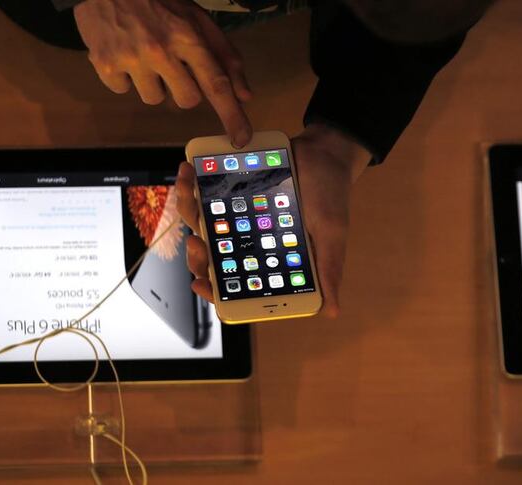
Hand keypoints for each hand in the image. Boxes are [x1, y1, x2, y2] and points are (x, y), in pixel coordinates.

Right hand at [74, 0, 252, 146]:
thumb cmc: (160, 1)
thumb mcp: (197, 19)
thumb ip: (224, 56)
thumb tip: (244, 95)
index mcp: (188, 36)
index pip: (216, 84)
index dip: (231, 114)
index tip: (241, 137)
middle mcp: (160, 50)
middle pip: (187, 100)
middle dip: (185, 89)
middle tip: (173, 65)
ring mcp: (131, 58)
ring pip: (154, 99)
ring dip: (154, 83)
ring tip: (145, 54)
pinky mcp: (105, 64)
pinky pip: (123, 90)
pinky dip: (125, 76)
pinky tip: (123, 53)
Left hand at [175, 125, 370, 317]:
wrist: (324, 150)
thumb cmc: (331, 195)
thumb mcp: (332, 234)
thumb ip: (329, 270)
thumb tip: (332, 312)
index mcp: (274, 262)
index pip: (239, 286)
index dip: (216, 291)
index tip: (201, 284)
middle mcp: (253, 244)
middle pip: (213, 260)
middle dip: (197, 255)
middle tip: (198, 242)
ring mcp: (240, 218)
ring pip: (204, 226)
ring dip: (189, 213)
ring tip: (189, 196)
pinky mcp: (232, 193)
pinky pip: (206, 194)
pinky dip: (193, 185)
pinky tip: (188, 172)